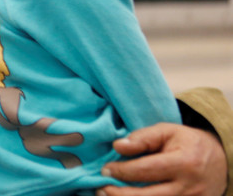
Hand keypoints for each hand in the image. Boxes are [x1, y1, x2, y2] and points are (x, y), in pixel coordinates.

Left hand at [96, 122, 226, 195]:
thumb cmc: (188, 143)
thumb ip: (142, 137)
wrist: (220, 161)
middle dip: (120, 194)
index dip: (122, 171)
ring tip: (108, 195)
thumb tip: (117, 146)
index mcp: (184, 163)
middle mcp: (189, 187)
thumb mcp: (167, 131)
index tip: (105, 169)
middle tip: (101, 187)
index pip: (146, 170)